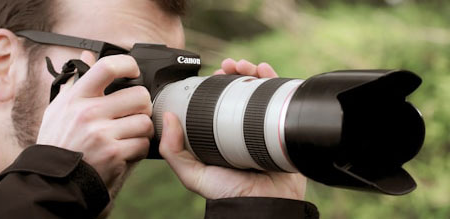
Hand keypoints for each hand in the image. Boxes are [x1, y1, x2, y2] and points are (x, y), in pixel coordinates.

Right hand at [36, 51, 152, 189]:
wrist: (53, 180)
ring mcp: (102, 134)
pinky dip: (139, 149)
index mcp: (77, 97)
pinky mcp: (113, 154)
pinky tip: (125, 151)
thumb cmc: (58, 143)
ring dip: (142, 130)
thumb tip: (87, 54)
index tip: (134, 72)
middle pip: (139, 96)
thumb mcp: (59, 109)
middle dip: (142, 106)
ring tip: (128, 135)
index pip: (107, 67)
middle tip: (134, 114)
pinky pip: (143, 144)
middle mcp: (89, 113)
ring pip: (145, 122)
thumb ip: (76, 81)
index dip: (128, 65)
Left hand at [159, 59, 306, 199]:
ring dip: (253, 72)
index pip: (219, 102)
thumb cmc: (231, 193)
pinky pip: (281, 100)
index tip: (213, 73)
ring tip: (246, 66)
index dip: (216, 84)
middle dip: (235, 73)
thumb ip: (174, 152)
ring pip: (260, 91)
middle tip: (229, 66)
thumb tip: (167, 117)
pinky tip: (265, 72)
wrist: (266, 205)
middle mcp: (243, 129)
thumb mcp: (194, 175)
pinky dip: (275, 81)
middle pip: (241, 92)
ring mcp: (264, 127)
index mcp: (222, 136)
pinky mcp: (282, 128)